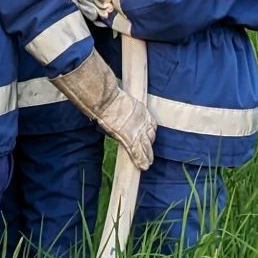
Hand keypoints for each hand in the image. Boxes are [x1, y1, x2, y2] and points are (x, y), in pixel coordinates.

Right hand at [51, 54, 155, 170]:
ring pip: (146, 146)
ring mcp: (137, 130)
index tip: (150, 135)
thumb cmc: (110, 95)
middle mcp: (142, 121)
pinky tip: (144, 166)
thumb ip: (121, 100)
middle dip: (150, 145)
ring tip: (148, 162)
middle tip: (151, 153)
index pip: (150, 124)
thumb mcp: (119, 97)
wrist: (105, 99)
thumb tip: (111, 91)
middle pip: (150, 136)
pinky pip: (137, 152)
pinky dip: (141, 159)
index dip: (150, 131)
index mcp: (141, 111)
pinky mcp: (130, 138)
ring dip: (147, 154)